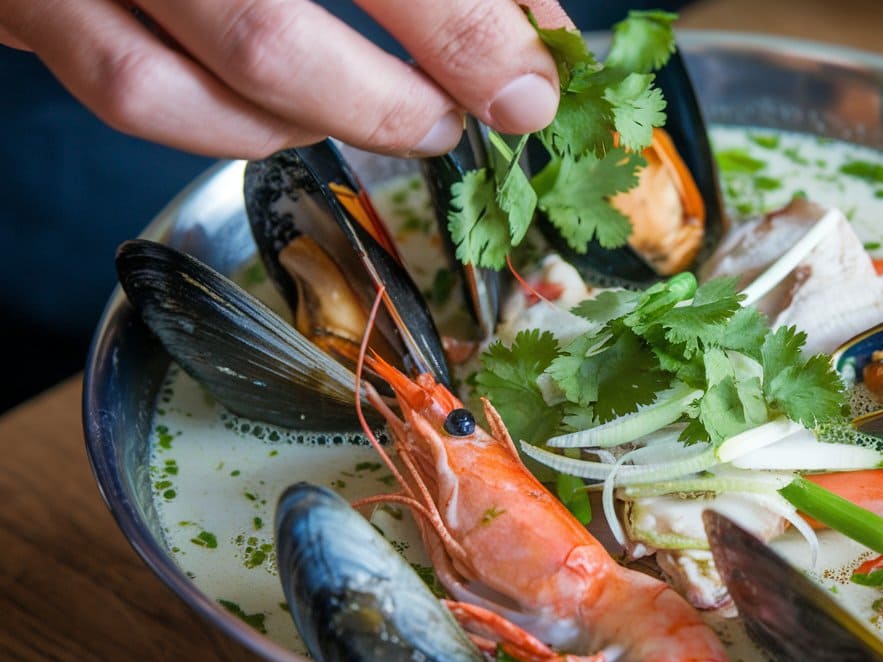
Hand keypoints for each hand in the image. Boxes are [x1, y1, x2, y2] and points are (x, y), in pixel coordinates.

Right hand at [0, 0, 567, 157]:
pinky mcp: (25, 0)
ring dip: (325, 119)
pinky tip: (296, 118)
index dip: (461, 22)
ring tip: (410, 120)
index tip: (532, 76)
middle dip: (398, 89)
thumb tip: (531, 26)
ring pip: (195, 78)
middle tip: (482, 109)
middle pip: (271, 25)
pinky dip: (231, 127)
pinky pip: (127, 91)